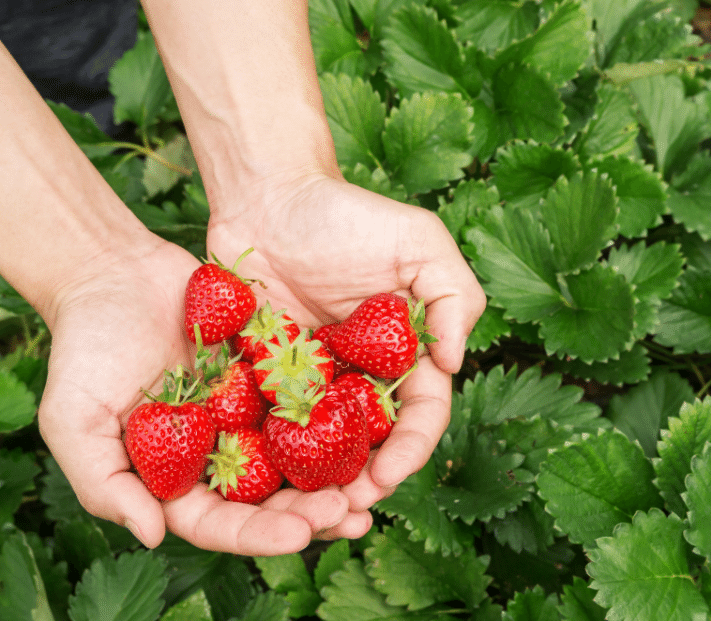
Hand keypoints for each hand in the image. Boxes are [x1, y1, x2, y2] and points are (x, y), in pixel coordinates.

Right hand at [36, 237, 354, 554]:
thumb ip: (104, 484)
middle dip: (313, 514)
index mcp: (177, 480)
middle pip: (271, 501)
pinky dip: (337, 416)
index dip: (261, 535)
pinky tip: (371, 424)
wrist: (114, 273)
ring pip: (299, 458)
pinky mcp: (270, 377)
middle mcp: (219, 455)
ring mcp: (247, 416)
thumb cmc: (85, 349)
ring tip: (374, 485)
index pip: (222, 524)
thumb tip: (153, 536)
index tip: (302, 532)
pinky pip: (309, 400)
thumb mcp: (74, 421)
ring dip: (335, 476)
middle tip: (354, 514)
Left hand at [206, 173, 485, 521]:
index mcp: (404, 355)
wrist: (268, 196)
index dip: (411, 449)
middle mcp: (361, 378)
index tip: (391, 474)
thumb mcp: (421, 240)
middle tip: (345, 510)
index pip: (420, 414)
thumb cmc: (348, 213)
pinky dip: (265, 460)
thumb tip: (456, 364)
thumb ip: (454, 296)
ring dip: (318, 486)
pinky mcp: (264, 380)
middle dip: (365, 483)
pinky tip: (254, 487)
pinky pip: (266, 427)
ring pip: (321, 449)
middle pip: (371, 444)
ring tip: (304, 515)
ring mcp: (312, 384)